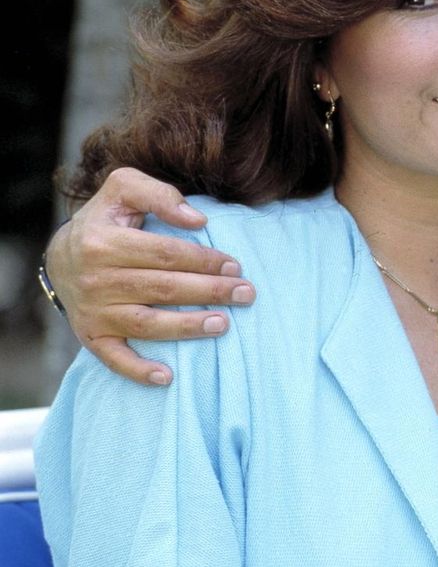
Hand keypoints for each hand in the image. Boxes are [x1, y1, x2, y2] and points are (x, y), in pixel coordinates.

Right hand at [47, 167, 254, 384]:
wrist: (61, 255)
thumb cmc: (106, 220)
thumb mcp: (124, 189)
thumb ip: (158, 194)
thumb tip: (197, 219)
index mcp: (103, 242)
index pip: (167, 254)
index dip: (205, 260)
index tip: (236, 265)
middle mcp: (96, 279)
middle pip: (163, 288)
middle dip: (210, 291)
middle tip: (246, 294)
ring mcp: (93, 311)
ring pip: (146, 324)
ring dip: (187, 327)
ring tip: (224, 325)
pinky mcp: (91, 335)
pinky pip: (114, 358)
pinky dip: (138, 370)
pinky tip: (168, 377)